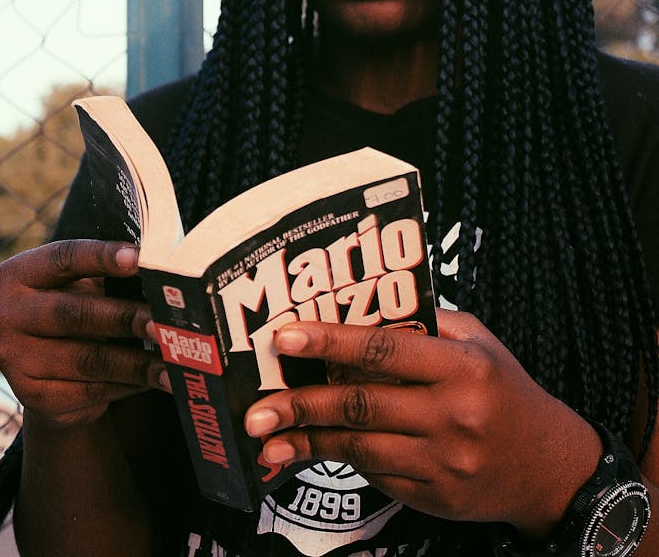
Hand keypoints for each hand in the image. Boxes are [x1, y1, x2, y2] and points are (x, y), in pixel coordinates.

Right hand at [0, 239, 168, 429]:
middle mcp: (6, 315)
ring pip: (87, 359)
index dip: (102, 257)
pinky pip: (88, 391)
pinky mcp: (30, 397)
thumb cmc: (77, 307)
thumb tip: (162, 275)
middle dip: (125, 317)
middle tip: (163, 321)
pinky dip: (126, 385)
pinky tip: (153, 379)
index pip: (63, 258)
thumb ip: (110, 274)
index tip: (140, 259)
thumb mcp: (83, 284)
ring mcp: (13, 359)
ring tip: (172, 358)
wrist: (49, 366)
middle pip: (74, 313)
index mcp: (18, 274)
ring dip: (136, 361)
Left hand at [244, 309, 600, 534]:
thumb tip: (363, 310)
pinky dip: (339, 460)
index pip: (385, 349)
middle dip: (302, 404)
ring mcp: (442, 461)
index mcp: (462, 367)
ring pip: (361, 448)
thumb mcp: (480, 343)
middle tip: (257, 407)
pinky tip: (308, 452)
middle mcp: (452, 415)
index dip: (331, 342)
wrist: (549, 468)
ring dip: (308, 441)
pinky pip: (376, 475)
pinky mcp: (434, 497)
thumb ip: (428, 325)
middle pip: (363, 405)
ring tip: (266, 437)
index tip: (286, 338)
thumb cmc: (506, 390)